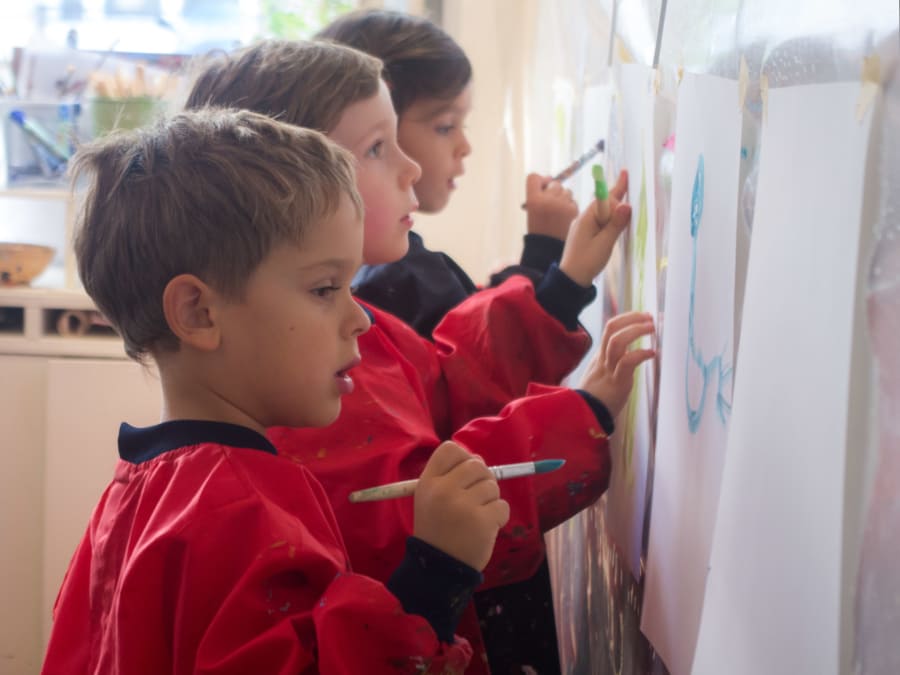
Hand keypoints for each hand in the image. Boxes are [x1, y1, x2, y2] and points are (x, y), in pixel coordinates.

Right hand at [413, 441, 509, 570]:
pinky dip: (499, 516)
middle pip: (476, 464)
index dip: (463, 457)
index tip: (465, 475)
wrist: (439, 568)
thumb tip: (478, 461)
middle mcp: (445, 489)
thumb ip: (448, 477)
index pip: (451, 449)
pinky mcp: (483, 520)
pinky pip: (502, 505)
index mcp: (428, 482)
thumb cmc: (436, 530)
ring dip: (491, 499)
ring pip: (492, 485)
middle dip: (483, 479)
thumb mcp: (429, 499)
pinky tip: (486, 526)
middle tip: (476, 498)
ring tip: (478, 515)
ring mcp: (464, 505)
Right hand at [524, 173, 578, 239]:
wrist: (546, 246)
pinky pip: (572, 200)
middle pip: (554, 183)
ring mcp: (561, 205)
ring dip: (562, 198)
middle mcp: (547, 200)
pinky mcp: (572, 210)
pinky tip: (563, 217)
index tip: (541, 189)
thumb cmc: (538, 225)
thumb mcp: (531, 208)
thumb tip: (550, 177)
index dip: (539, 181)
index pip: (533, 177)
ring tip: (557, 212)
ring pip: (566, 191)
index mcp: (533, 199)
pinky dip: (569, 206)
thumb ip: (538, 191)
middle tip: (550, 205)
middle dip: (553, 191)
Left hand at [558, 169, 630, 286]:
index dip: (617, 189)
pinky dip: (608, 218)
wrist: (571, 279)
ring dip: (613, 208)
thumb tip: (626, 206)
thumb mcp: (605, 243)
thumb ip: (616, 224)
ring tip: (624, 196)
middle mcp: (583, 219)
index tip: (625, 174)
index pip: (604, 199)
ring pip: (601, 213)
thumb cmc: (586, 262)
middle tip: (626, 178)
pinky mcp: (584, 235)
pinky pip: (598, 222)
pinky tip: (614, 219)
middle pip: (603, 203)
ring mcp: (583, 227)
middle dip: (616, 195)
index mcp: (586, 218)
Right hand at [579, 311, 655, 416]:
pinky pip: (626, 362)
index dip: (627, 318)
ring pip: (617, 342)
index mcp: (600, 356)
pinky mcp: (615, 382)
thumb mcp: (602, 377)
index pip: (610, 328)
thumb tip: (629, 356)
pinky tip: (652, 354)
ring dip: (636, 331)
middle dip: (632, 319)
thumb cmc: (596, 400)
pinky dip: (640, 354)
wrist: (584, 418)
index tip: (643, 316)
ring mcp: (608, 369)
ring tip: (652, 329)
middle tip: (649, 318)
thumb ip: (613, 365)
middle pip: (612, 328)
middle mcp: (603, 358)